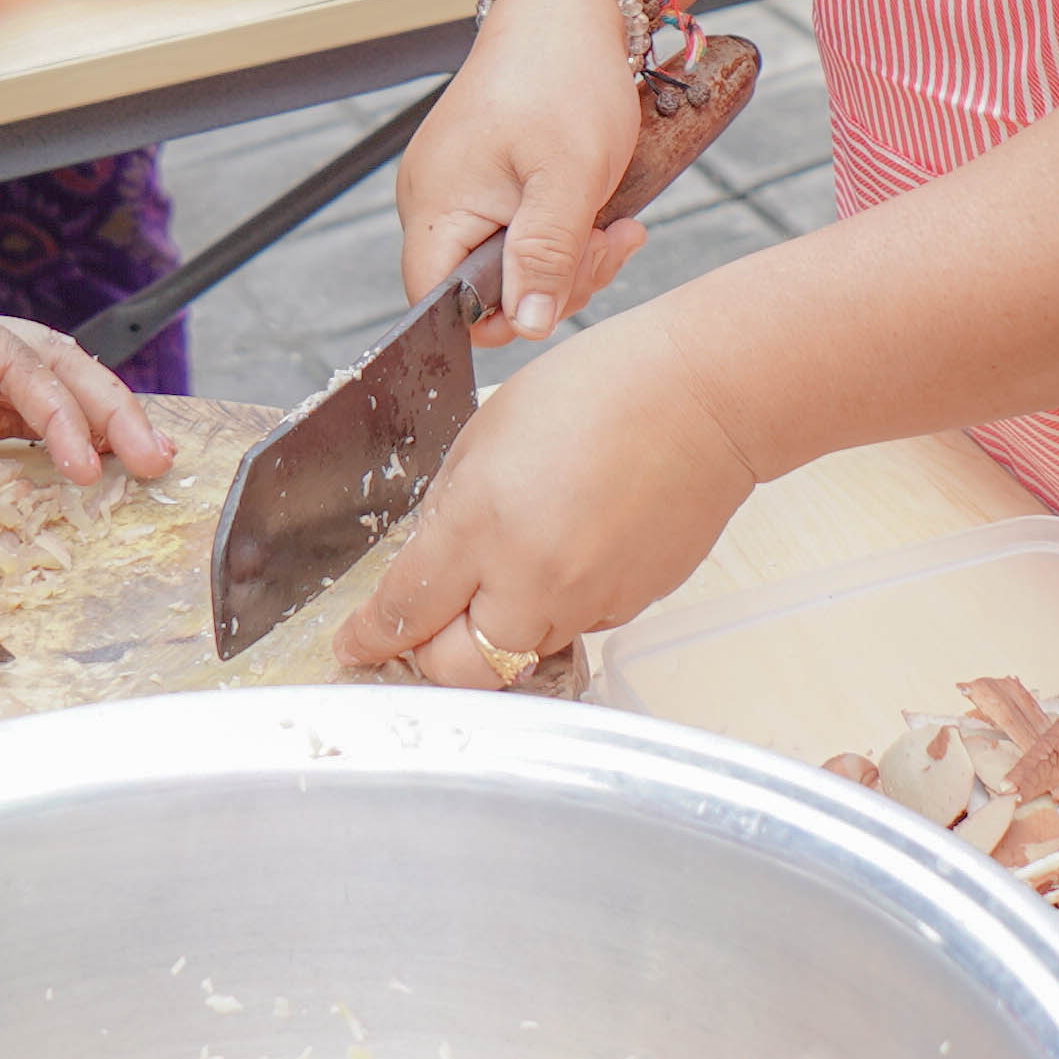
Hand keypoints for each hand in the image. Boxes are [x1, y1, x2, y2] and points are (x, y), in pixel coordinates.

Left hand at [0, 268, 173, 485]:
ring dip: (85, 418)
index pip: (7, 362)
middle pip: (42, 361)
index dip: (55, 413)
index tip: (86, 464)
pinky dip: (42, 436)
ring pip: (30, 384)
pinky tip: (73, 463)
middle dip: (103, 407)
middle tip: (155, 456)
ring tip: (138, 456)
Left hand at [333, 306, 761, 681]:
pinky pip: (573, 626)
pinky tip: (567, 549)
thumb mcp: (488, 429)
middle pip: (457, 669)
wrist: (704, 398)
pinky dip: (554, 606)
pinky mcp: (629, 605)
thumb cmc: (602, 389)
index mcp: (482, 521)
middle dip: (429, 658)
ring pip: (516, 652)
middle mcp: (531, 575)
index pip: (405, 609)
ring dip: (496, 630)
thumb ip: (450, 505)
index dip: (369, 635)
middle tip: (423, 629)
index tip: (354, 643)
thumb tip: (429, 563)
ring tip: (510, 566)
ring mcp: (586, 598)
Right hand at [395, 0, 660, 342]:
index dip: (502, 316)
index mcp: (435, 207)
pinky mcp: (485, 181)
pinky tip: (601, 215)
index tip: (565, 282)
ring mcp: (459, 190)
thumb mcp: (569, 178)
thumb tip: (525, 328)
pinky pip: (517, 234)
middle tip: (609, 241)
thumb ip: (544, 258)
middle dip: (555, 284)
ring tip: (616, 226)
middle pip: (482, 292)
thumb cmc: (565, 81)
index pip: (443, 307)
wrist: (568, 11)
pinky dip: (563, 235)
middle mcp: (434, 203)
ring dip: (570, 260)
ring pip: (509, 266)